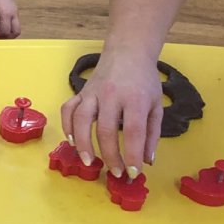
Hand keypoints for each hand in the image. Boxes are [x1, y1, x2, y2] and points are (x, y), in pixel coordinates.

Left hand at [0, 0, 20, 38]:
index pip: (5, 31)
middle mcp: (13, 15)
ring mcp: (15, 12)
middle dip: (7, 36)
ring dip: (7, 31)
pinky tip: (0, 22)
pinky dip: (8, 25)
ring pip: (16, 28)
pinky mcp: (15, 10)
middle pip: (16, 32)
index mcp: (6, 15)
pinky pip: (14, 22)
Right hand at [59, 47, 162, 177]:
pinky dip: (67, 126)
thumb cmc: (144, 80)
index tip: (134, 173)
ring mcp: (93, 92)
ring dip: (83, 144)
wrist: (128, 51)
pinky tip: (72, 140)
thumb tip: (146, 161)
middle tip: (115, 172)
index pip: (133, 132)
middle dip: (110, 156)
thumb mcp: (156, 105)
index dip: (132, 156)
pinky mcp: (80, 91)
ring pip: (82, 120)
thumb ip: (152, 134)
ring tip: (89, 162)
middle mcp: (112, 95)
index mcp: (135, 99)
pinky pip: (68, 109)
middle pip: (106, 130)